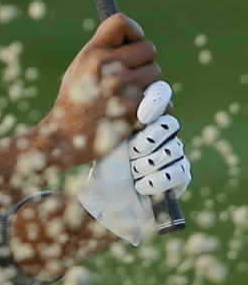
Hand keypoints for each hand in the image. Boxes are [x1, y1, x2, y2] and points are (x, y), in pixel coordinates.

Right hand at [38, 14, 161, 167]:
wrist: (65, 137)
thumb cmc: (75, 100)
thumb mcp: (79, 68)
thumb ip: (103, 50)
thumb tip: (133, 38)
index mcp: (92, 54)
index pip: (121, 23)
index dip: (133, 32)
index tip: (132, 43)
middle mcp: (108, 67)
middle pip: (148, 49)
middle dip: (143, 62)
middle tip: (130, 76)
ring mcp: (123, 89)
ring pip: (156, 74)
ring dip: (149, 85)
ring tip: (128, 96)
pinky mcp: (136, 110)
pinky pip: (162, 101)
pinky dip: (154, 107)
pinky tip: (136, 113)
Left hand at [78, 81, 191, 245]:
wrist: (104, 197)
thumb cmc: (102, 163)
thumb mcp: (109, 134)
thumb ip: (124, 112)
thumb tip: (132, 87)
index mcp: (144, 115)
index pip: (161, 96)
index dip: (155, 102)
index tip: (141, 116)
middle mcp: (162, 131)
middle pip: (170, 124)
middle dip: (147, 141)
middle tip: (131, 154)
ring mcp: (174, 152)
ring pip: (173, 149)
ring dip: (145, 165)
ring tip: (130, 173)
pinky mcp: (182, 174)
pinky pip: (179, 171)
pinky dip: (156, 181)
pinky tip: (140, 185)